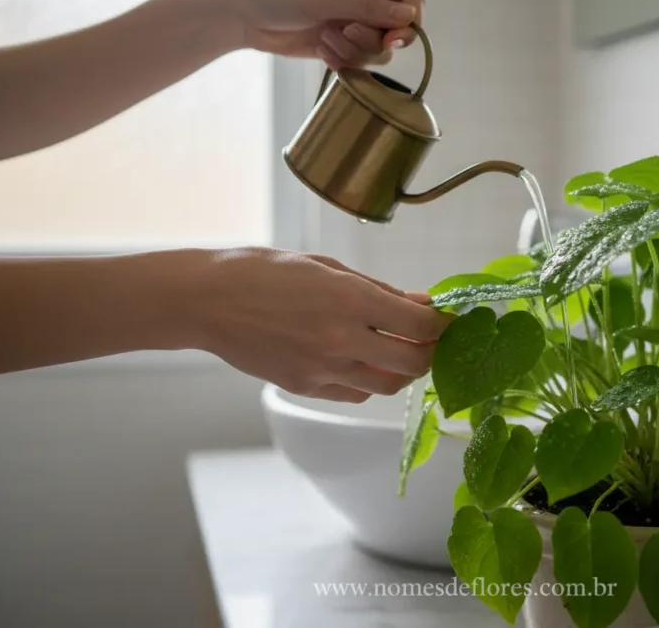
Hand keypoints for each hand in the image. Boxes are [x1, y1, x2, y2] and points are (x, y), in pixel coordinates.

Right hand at [187, 248, 447, 402]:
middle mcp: (341, 338)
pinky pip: (355, 392)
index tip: (449, 320)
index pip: (420, 325)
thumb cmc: (264, 271)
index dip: (443, 325)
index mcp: (349, 299)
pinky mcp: (305, 387)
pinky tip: (364, 360)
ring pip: (387, 384)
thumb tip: (420, 304)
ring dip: (402, 370)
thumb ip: (378, 290)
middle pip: (413, 363)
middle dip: (431, 352)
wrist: (209, 301)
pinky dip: (369, 379)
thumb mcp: (327, 267)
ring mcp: (322, 368)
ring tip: (399, 350)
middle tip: (432, 340)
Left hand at [224, 0, 423, 68]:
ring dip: (354, 51)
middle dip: (372, 39)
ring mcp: (355, 23)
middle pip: (398, 31)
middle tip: (346, 31)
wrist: (245, 15)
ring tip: (325, 39)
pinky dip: (343, 62)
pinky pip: (360, 64)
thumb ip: (370, 9)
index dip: (409, 21)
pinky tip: (321, 50)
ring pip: (379, 51)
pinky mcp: (343, 45)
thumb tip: (409, 16)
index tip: (392, 39)